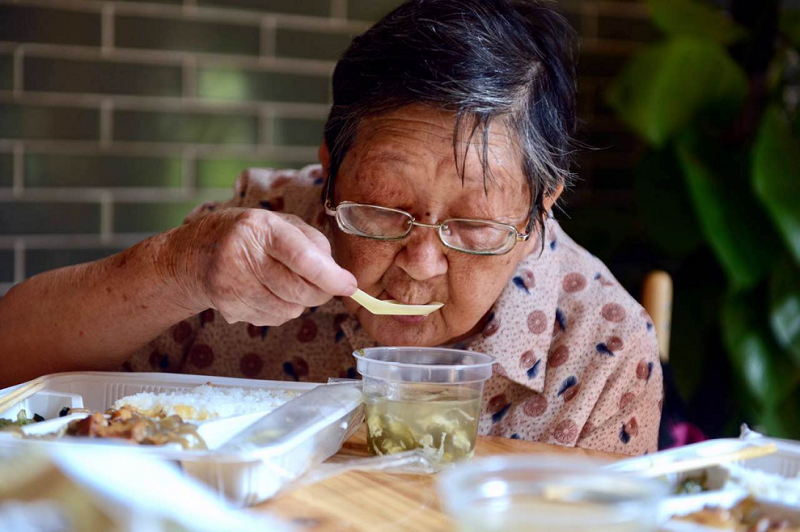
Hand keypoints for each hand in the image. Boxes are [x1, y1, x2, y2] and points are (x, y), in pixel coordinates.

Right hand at [173, 208, 356, 325]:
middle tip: (324, 285)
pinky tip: (266, 292)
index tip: (349, 285)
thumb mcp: (278, 224)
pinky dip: (280, 310)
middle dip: (320, 293)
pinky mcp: (228, 307)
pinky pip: (272, 319)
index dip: (330, 276)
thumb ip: (312, 243)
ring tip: (284, 283)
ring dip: (299, 302)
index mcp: (260, 228)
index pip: (302, 258)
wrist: (194, 255)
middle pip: (298, 290)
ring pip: (288, 309)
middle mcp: (242, 255)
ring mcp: (232, 284)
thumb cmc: (247, 235)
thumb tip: (338, 275)